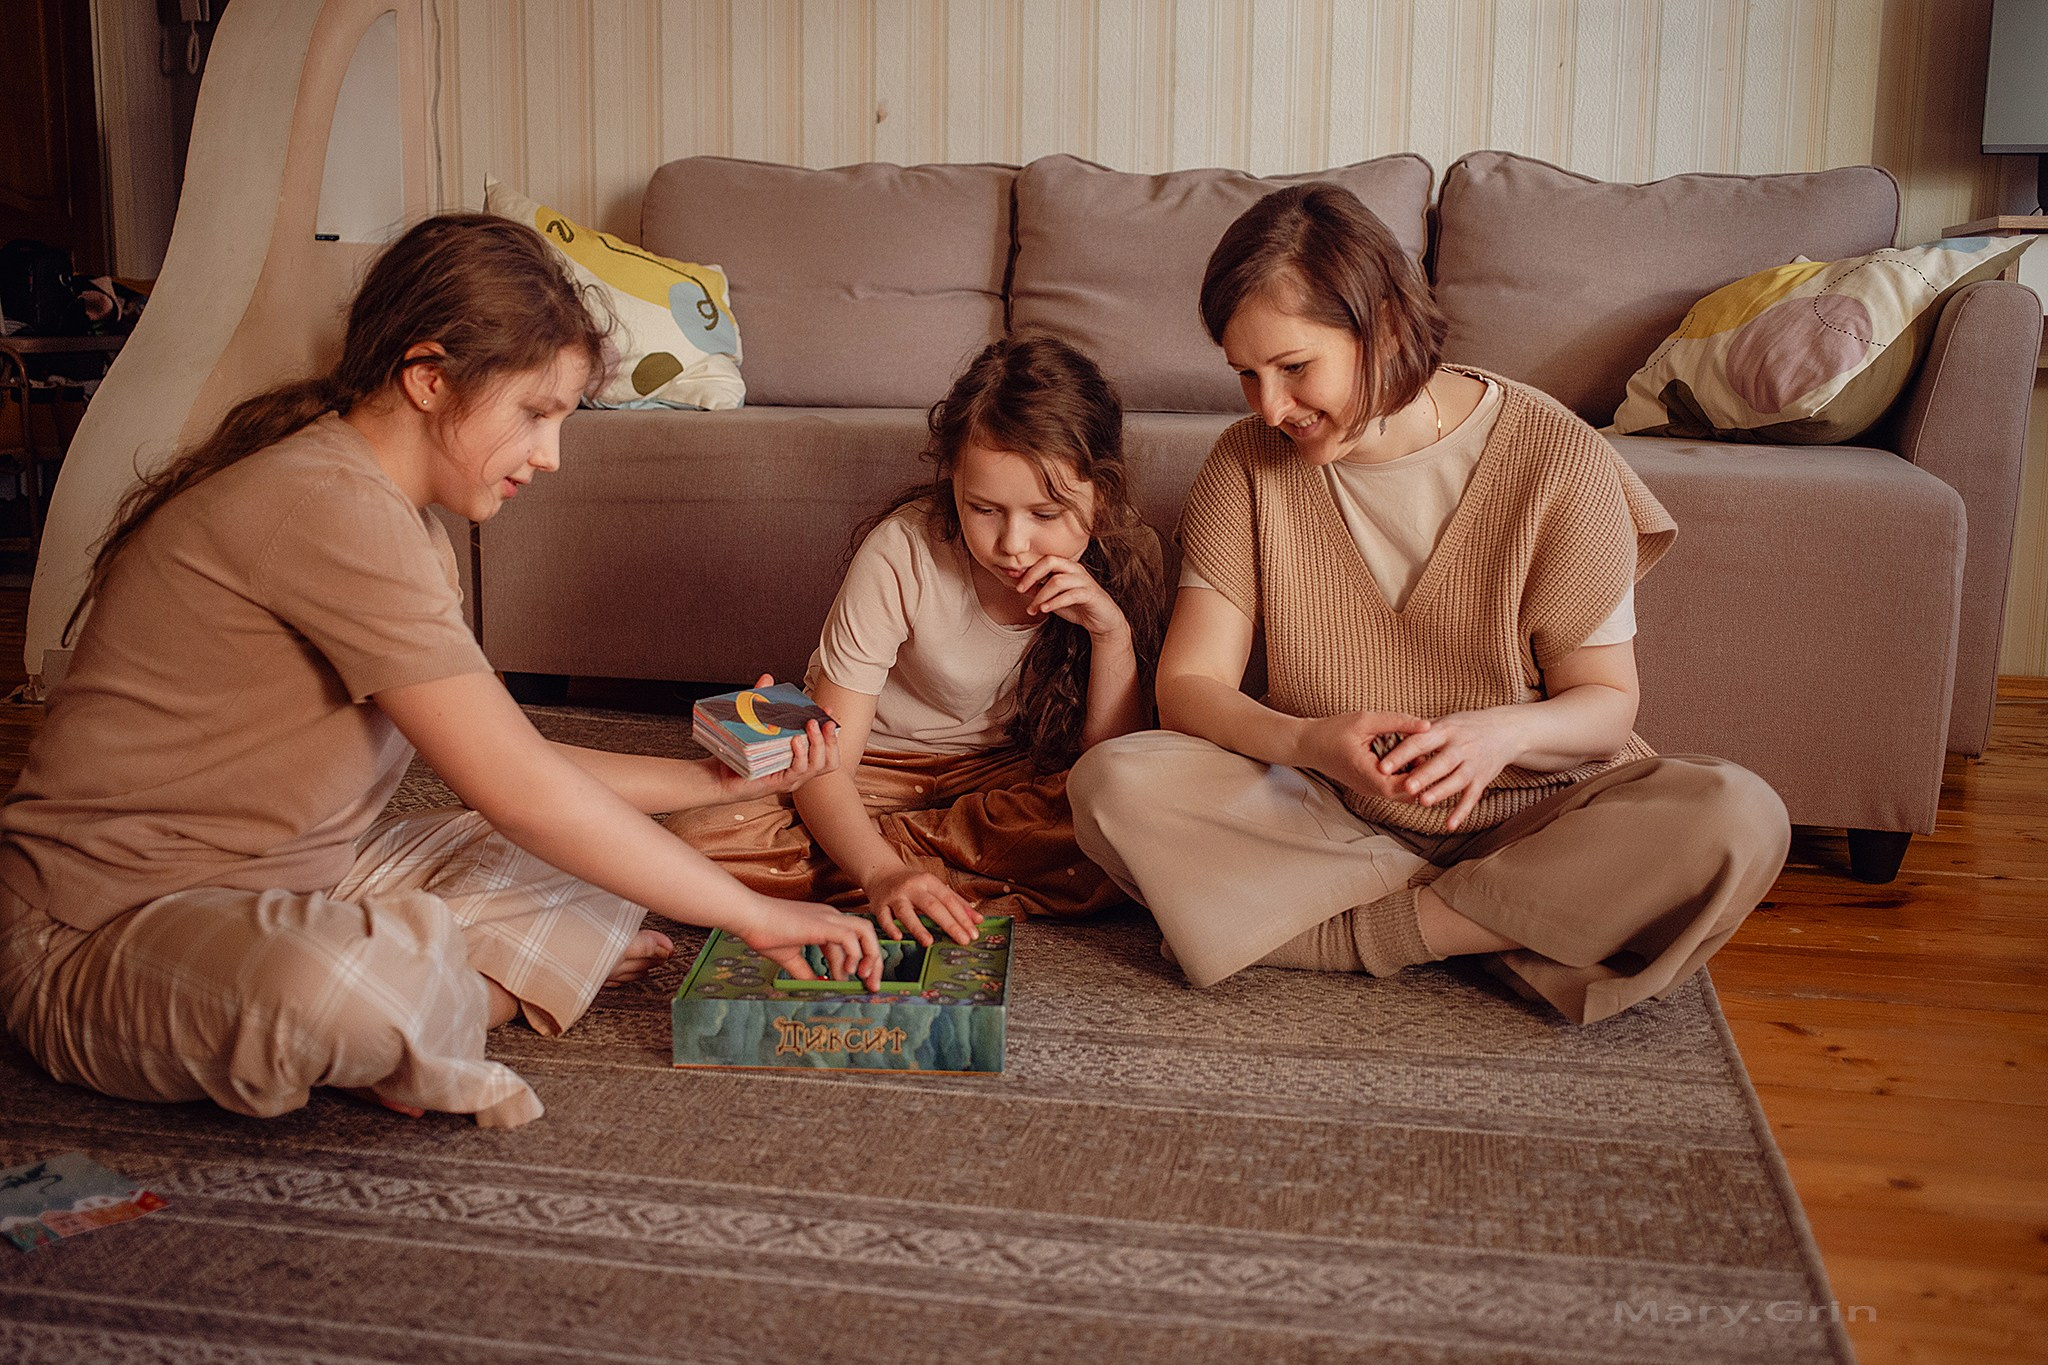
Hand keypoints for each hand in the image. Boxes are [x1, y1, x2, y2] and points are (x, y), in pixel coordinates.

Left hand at [707, 673, 841, 800]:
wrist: (716, 775)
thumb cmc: (737, 754)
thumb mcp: (753, 726)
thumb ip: (763, 703)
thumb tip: (767, 678)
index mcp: (798, 759)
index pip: (826, 749)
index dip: (832, 731)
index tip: (828, 711)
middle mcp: (798, 771)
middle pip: (830, 760)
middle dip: (831, 738)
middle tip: (824, 720)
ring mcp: (790, 779)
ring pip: (818, 765)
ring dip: (818, 743)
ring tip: (811, 725)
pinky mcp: (778, 783)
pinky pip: (798, 770)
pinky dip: (801, 754)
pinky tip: (796, 740)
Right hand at [731, 895, 882, 990]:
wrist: (749, 917)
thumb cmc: (763, 933)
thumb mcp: (789, 956)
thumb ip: (804, 971)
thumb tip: (817, 985)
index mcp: (824, 922)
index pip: (853, 941)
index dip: (857, 963)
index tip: (855, 983)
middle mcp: (831, 917)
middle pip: (867, 934)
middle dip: (873, 960)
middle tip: (871, 985)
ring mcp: (828, 918)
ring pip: (866, 932)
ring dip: (870, 955)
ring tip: (863, 977)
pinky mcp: (822, 924)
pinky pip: (850, 937)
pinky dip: (854, 955)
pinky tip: (845, 972)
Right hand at [864, 863, 980, 946]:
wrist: (882, 873)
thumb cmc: (914, 885)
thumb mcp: (935, 888)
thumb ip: (956, 902)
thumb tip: (979, 920)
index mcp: (929, 882)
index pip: (949, 900)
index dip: (962, 917)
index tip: (973, 933)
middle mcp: (912, 888)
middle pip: (932, 906)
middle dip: (949, 924)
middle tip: (963, 941)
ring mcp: (895, 896)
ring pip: (906, 912)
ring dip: (918, 927)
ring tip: (929, 943)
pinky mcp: (879, 905)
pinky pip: (883, 917)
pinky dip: (890, 927)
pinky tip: (898, 937)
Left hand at [1014, 555, 1128, 640]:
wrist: (1102, 619)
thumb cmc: (1077, 606)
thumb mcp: (1053, 598)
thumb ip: (1039, 590)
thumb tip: (1019, 585)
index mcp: (1065, 567)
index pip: (1043, 559)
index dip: (1026, 567)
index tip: (1011, 577)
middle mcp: (1074, 569)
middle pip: (1050, 561)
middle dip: (1032, 575)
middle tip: (1020, 589)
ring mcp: (1083, 581)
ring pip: (1058, 581)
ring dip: (1041, 595)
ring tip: (1033, 608)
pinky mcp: (1090, 594)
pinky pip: (1070, 595)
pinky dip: (1055, 602)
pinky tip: (1045, 609)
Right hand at [1295, 710, 1432, 802]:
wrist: (1306, 744)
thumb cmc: (1332, 730)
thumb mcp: (1365, 720)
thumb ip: (1397, 722)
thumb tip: (1427, 726)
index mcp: (1367, 773)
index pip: (1404, 786)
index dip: (1423, 775)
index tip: (1435, 756)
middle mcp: (1369, 788)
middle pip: (1406, 794)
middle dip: (1422, 778)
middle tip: (1435, 756)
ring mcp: (1368, 790)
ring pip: (1401, 793)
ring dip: (1413, 777)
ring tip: (1424, 755)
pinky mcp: (1368, 786)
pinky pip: (1391, 787)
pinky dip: (1403, 775)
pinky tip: (1409, 758)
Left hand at [1377, 706, 1527, 830]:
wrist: (1506, 730)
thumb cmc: (1467, 726)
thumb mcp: (1445, 721)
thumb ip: (1421, 731)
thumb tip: (1388, 737)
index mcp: (1446, 730)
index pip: (1420, 741)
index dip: (1401, 754)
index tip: (1383, 766)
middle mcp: (1461, 747)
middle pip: (1441, 762)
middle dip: (1424, 774)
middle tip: (1405, 786)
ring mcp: (1473, 764)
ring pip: (1456, 780)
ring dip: (1440, 791)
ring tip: (1423, 801)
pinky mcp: (1483, 779)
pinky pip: (1472, 797)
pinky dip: (1461, 812)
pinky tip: (1449, 825)